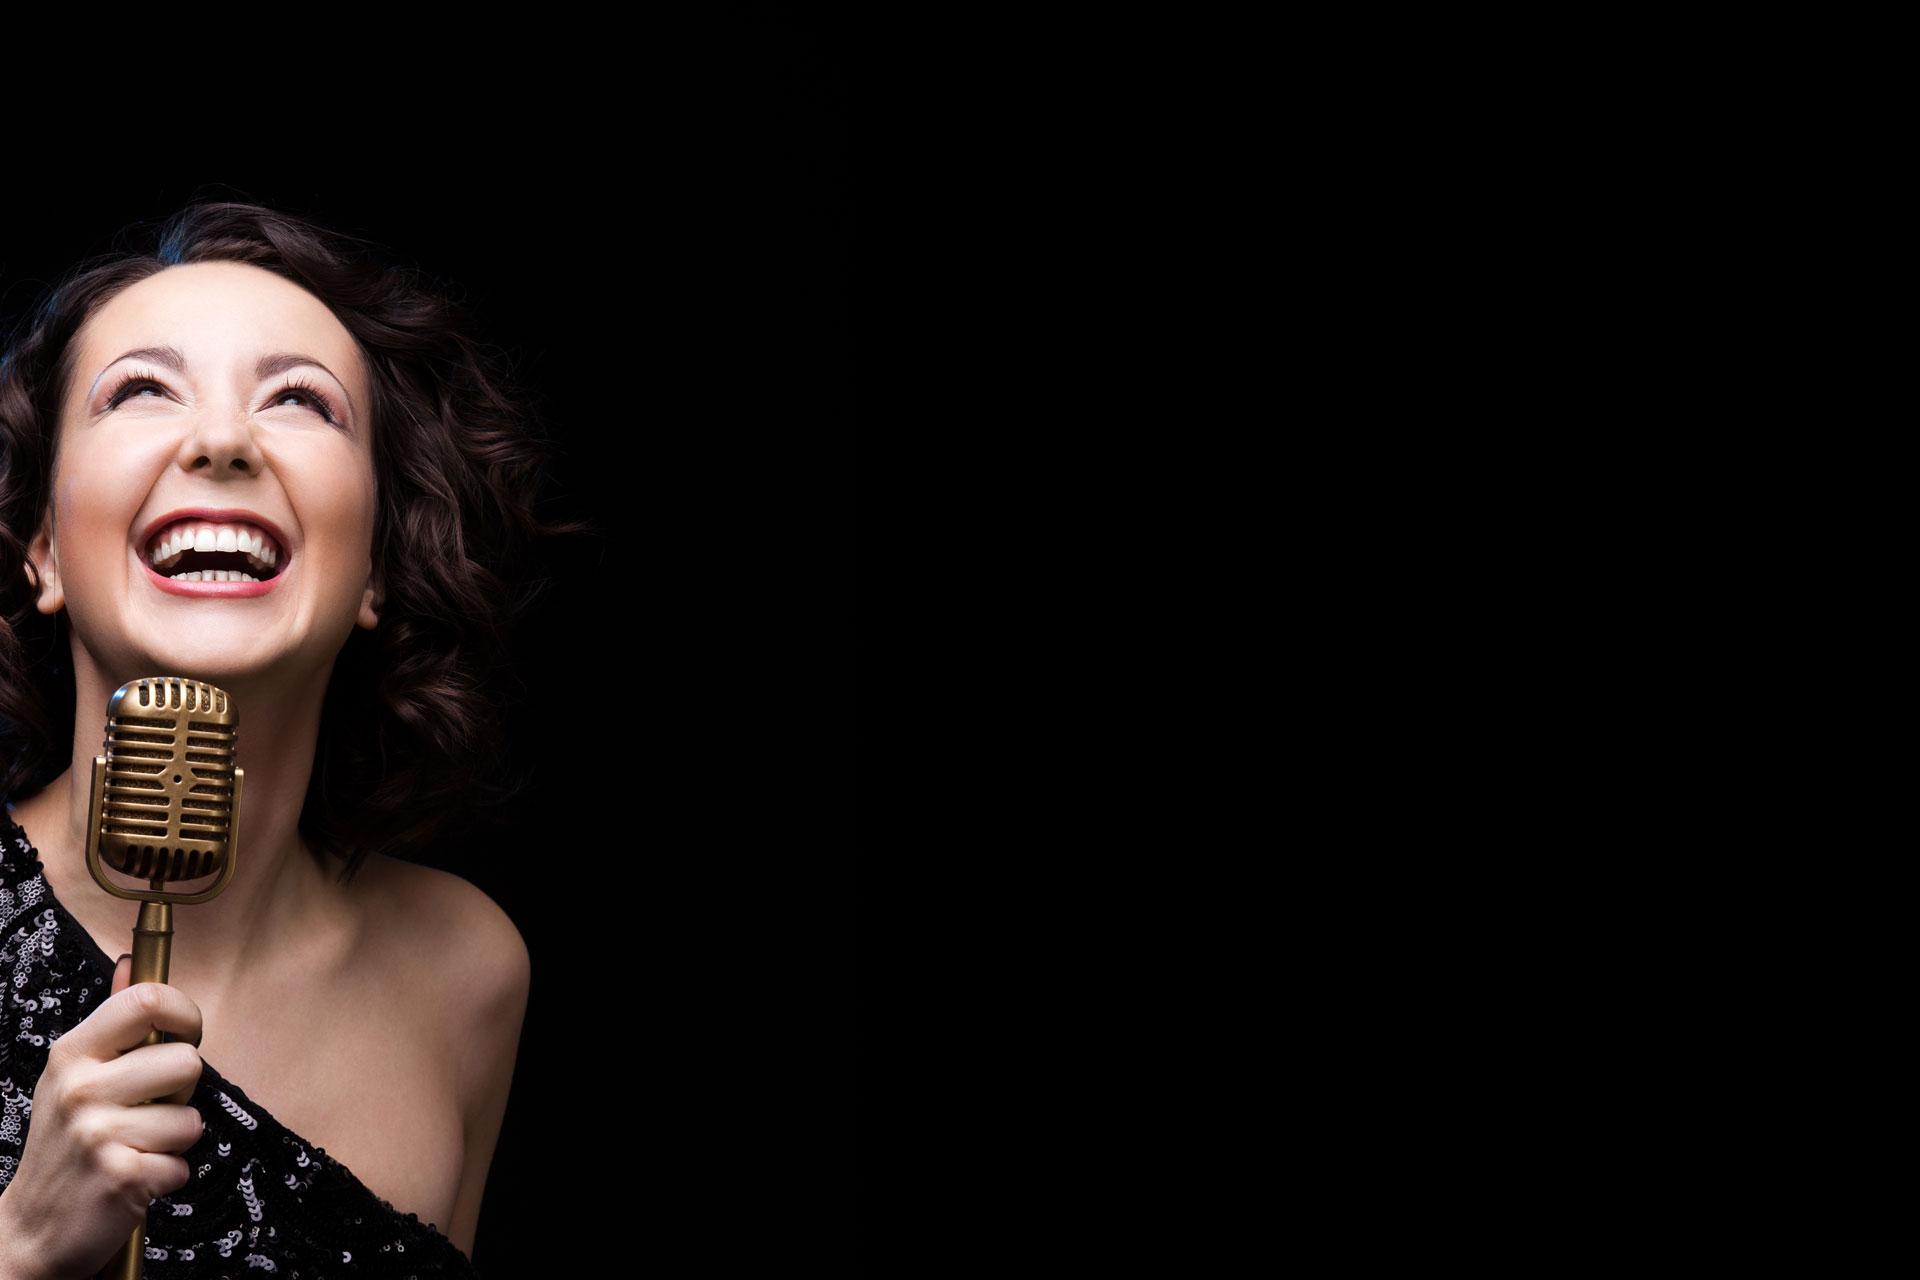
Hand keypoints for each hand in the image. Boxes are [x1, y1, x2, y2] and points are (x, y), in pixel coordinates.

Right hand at [0, 954, 203, 1279]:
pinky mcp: (121, 1176)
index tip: (186, 1034)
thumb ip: (112, 1022)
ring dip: (174, 1140)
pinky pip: (183, 1164)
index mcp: (73, 1053)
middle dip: (181, 1092)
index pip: (146, 1000)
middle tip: (148, 1110)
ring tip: (137, 1147)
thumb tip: (129, 962)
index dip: (185, 1013)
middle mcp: (81, 1088)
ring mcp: (98, 1133)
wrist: (31, 1226)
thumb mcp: (75, 1075)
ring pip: (191, 1119)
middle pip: (187, 1062)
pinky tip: (135, 1178)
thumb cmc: (67, 1142)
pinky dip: (167, 1177)